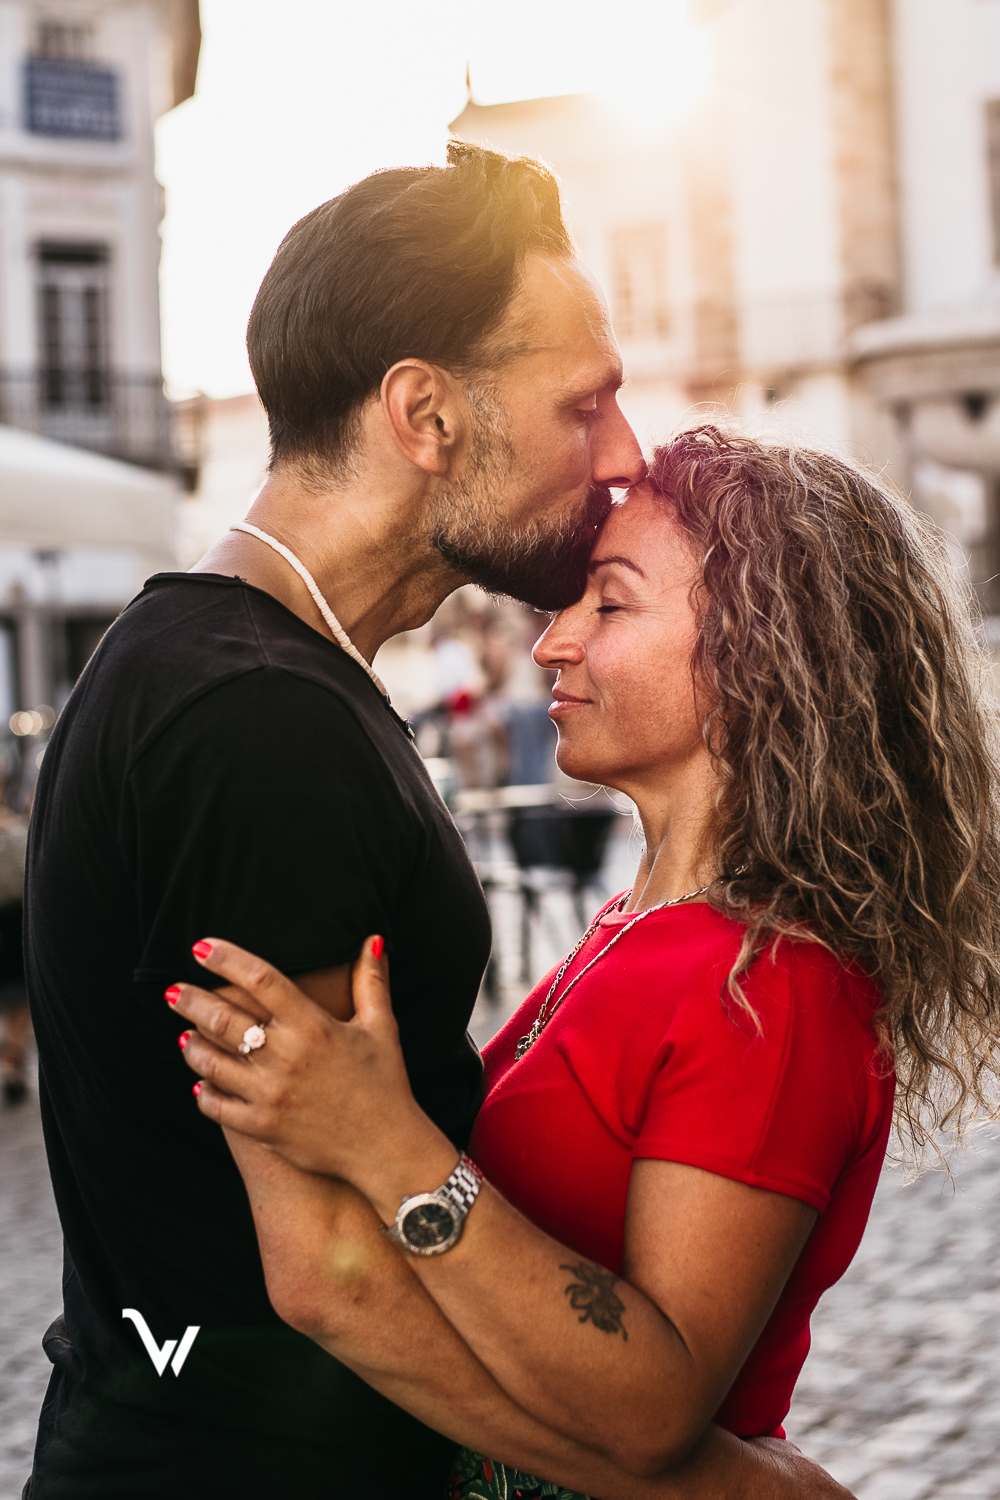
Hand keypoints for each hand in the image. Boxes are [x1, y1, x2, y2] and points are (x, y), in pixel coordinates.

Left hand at [166, 936, 451, 1210]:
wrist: (385, 1147)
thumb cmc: (385, 1082)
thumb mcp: (381, 1027)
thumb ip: (371, 981)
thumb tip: (372, 938)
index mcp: (314, 1026)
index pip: (260, 978)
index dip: (227, 958)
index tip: (202, 947)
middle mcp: (287, 1057)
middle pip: (223, 1018)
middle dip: (191, 1001)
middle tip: (173, 992)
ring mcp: (270, 1095)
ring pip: (210, 1062)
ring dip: (191, 1044)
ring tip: (185, 1034)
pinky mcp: (261, 1127)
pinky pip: (216, 1105)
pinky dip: (203, 1089)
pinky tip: (201, 1080)